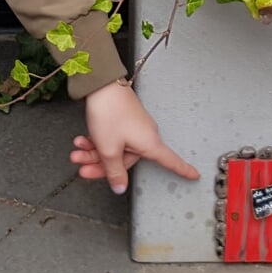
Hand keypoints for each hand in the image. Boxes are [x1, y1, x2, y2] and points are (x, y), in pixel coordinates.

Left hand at [69, 81, 199, 194]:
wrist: (101, 85)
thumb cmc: (110, 112)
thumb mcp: (109, 149)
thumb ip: (114, 171)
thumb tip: (120, 187)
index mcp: (149, 143)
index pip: (171, 161)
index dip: (183, 170)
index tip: (195, 175)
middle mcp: (145, 135)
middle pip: (127, 161)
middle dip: (102, 165)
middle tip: (83, 169)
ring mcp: (134, 127)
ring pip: (115, 149)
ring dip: (94, 153)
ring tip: (77, 154)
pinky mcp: (123, 120)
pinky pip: (112, 138)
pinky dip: (97, 141)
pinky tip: (82, 141)